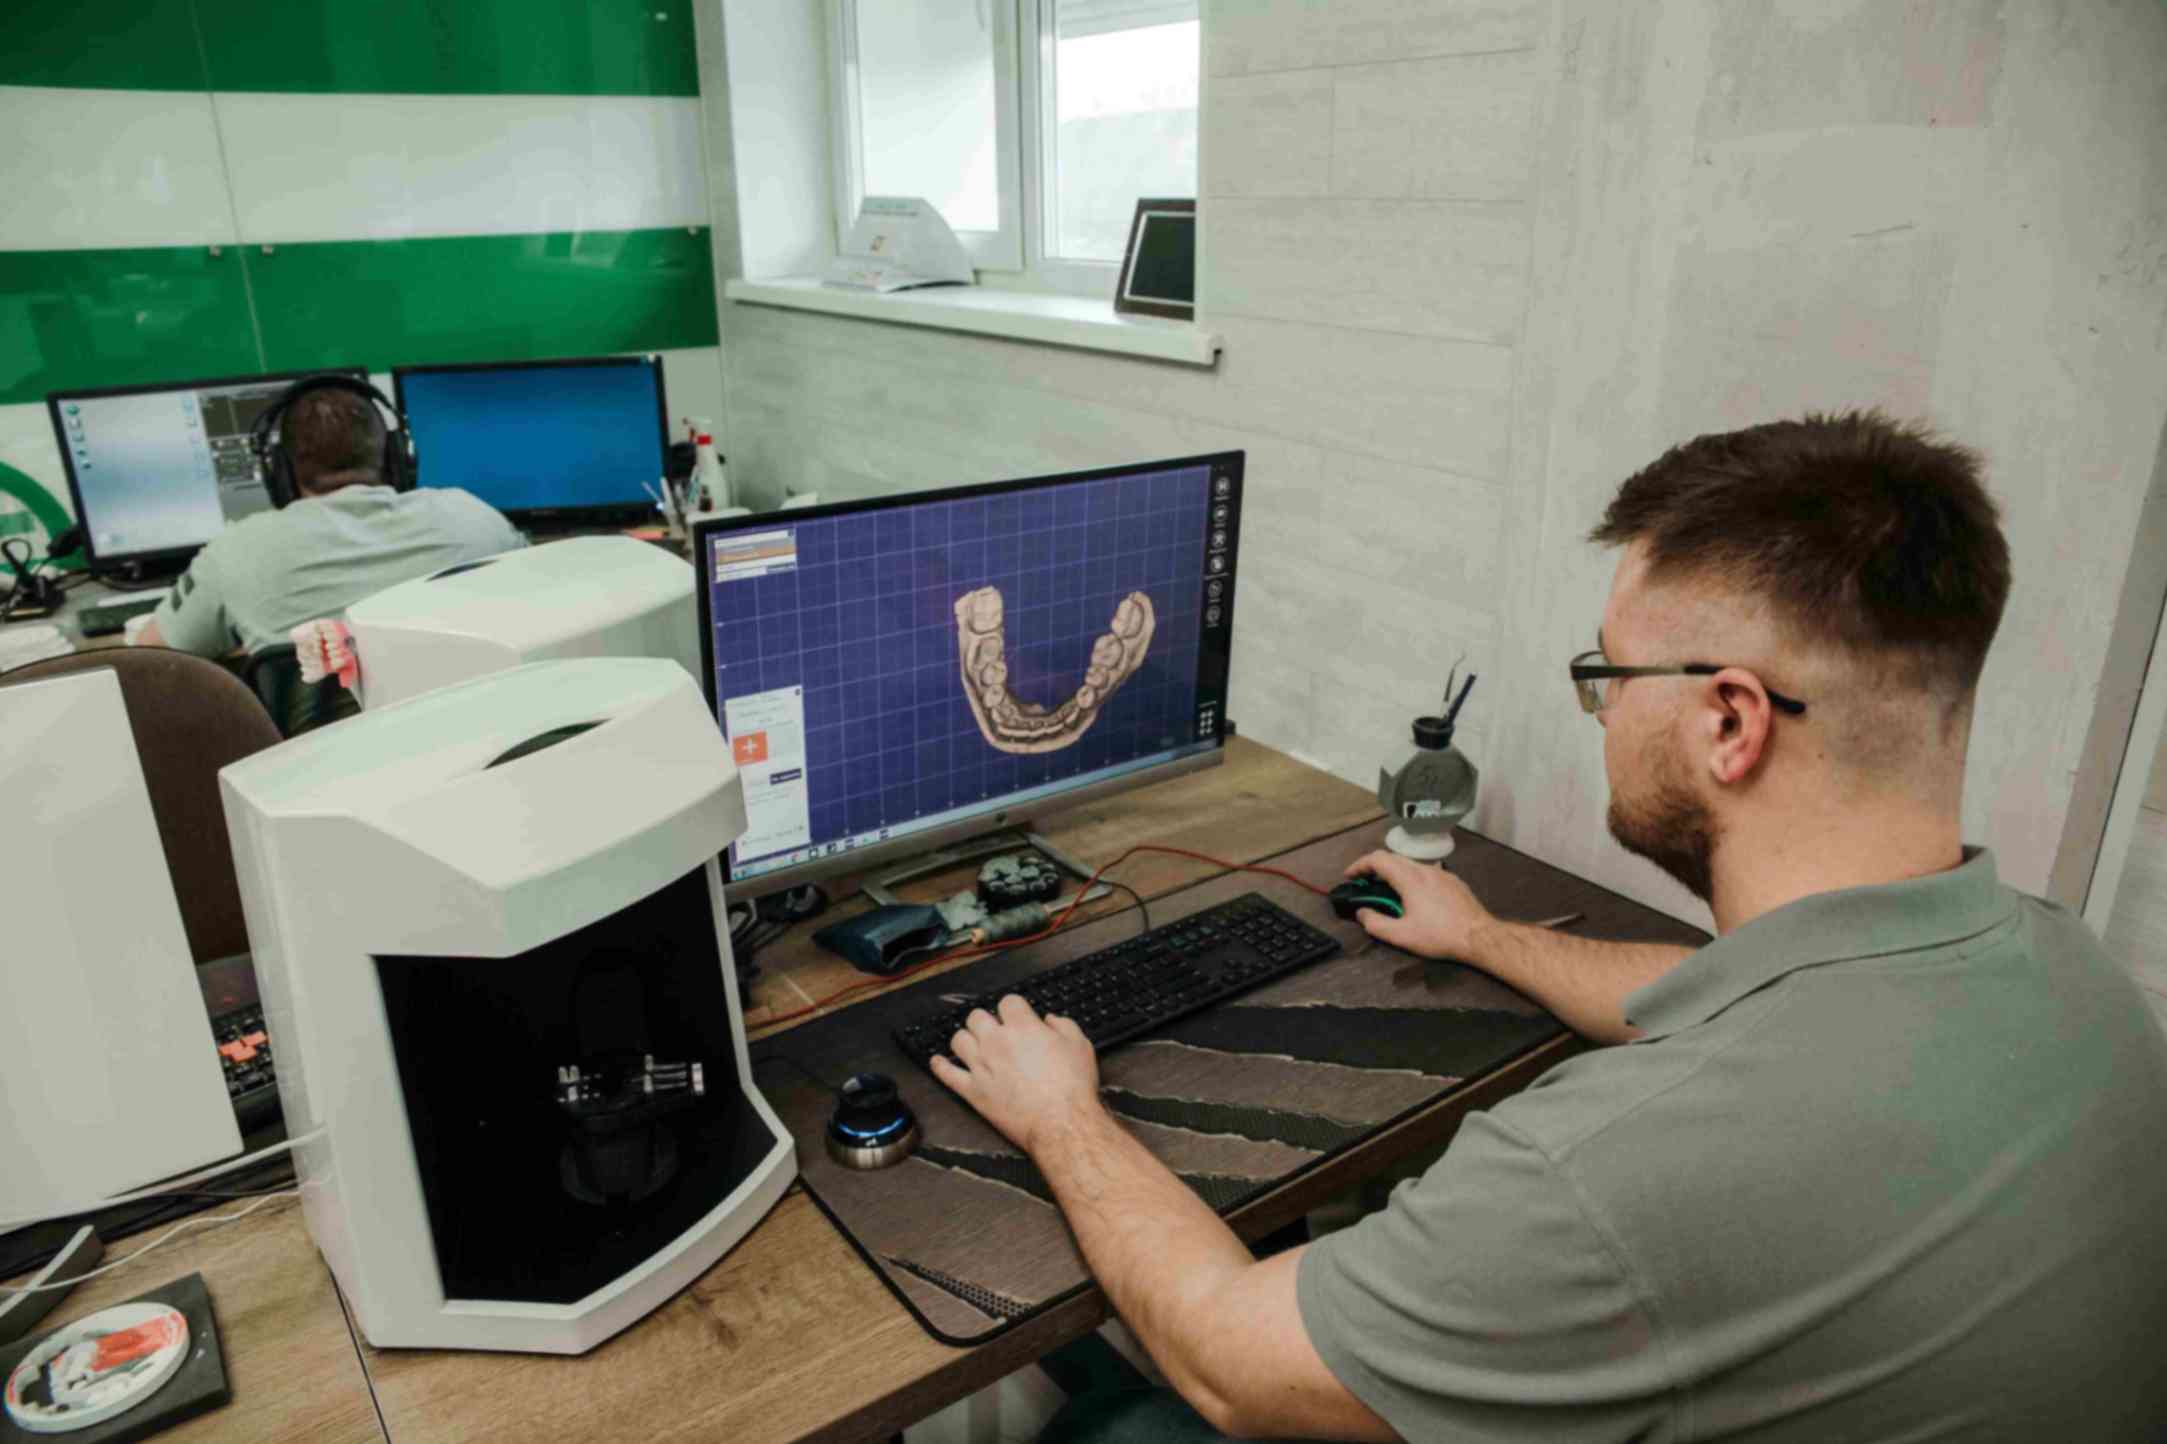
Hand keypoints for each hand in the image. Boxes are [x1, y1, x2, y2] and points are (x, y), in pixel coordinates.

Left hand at [930, 994, 1102, 1153]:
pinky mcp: (972, 1090)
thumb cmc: (1072, 1086)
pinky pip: (947, 1074)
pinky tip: (937, 1062)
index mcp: (1022, 1027)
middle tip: (996, 1031)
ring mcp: (981, 1066)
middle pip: (977, 1017)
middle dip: (987, 1020)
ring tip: (975, 1044)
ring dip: (967, 1038)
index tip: (1018, 1016)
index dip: (1014, 1008)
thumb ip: (1063, 1025)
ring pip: (959, 1040)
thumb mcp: (1080, 1045)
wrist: (1061, 1123)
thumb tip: (1049, 1020)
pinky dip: (940, 1066)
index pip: (1007, 1002)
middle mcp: (996, 1042)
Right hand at [1343, 850, 1494, 959]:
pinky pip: (1426, 871)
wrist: (1479, 936)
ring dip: (1394, 872)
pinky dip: (1412, 876)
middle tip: (1365, 883)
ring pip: (1411, 864)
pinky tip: (1415, 895)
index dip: (1359, 865)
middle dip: (1374, 867)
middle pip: (1393, 858)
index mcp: (1409, 879)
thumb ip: (1376, 923)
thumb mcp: (1402, 936)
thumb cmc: (1440, 936)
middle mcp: (1425, 869)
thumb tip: (1362, 913)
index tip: (1350, 876)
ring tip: (1388, 890)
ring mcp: (1441, 873)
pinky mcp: (1453, 880)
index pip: (1377, 860)